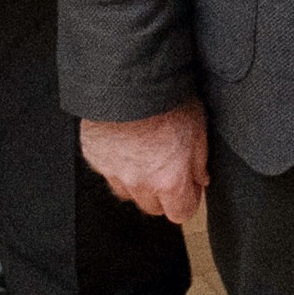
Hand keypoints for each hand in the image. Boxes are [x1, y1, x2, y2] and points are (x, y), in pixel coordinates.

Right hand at [80, 102, 208, 225]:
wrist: (129, 80)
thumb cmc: (166, 100)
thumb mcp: (198, 129)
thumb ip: (199, 161)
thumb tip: (199, 178)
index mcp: (168, 181)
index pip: (180, 214)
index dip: (187, 200)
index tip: (189, 188)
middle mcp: (139, 183)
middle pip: (152, 208)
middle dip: (163, 194)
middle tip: (167, 168)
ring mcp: (112, 171)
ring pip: (128, 192)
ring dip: (138, 181)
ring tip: (145, 155)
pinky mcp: (94, 157)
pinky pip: (107, 170)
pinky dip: (117, 163)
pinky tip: (125, 143)